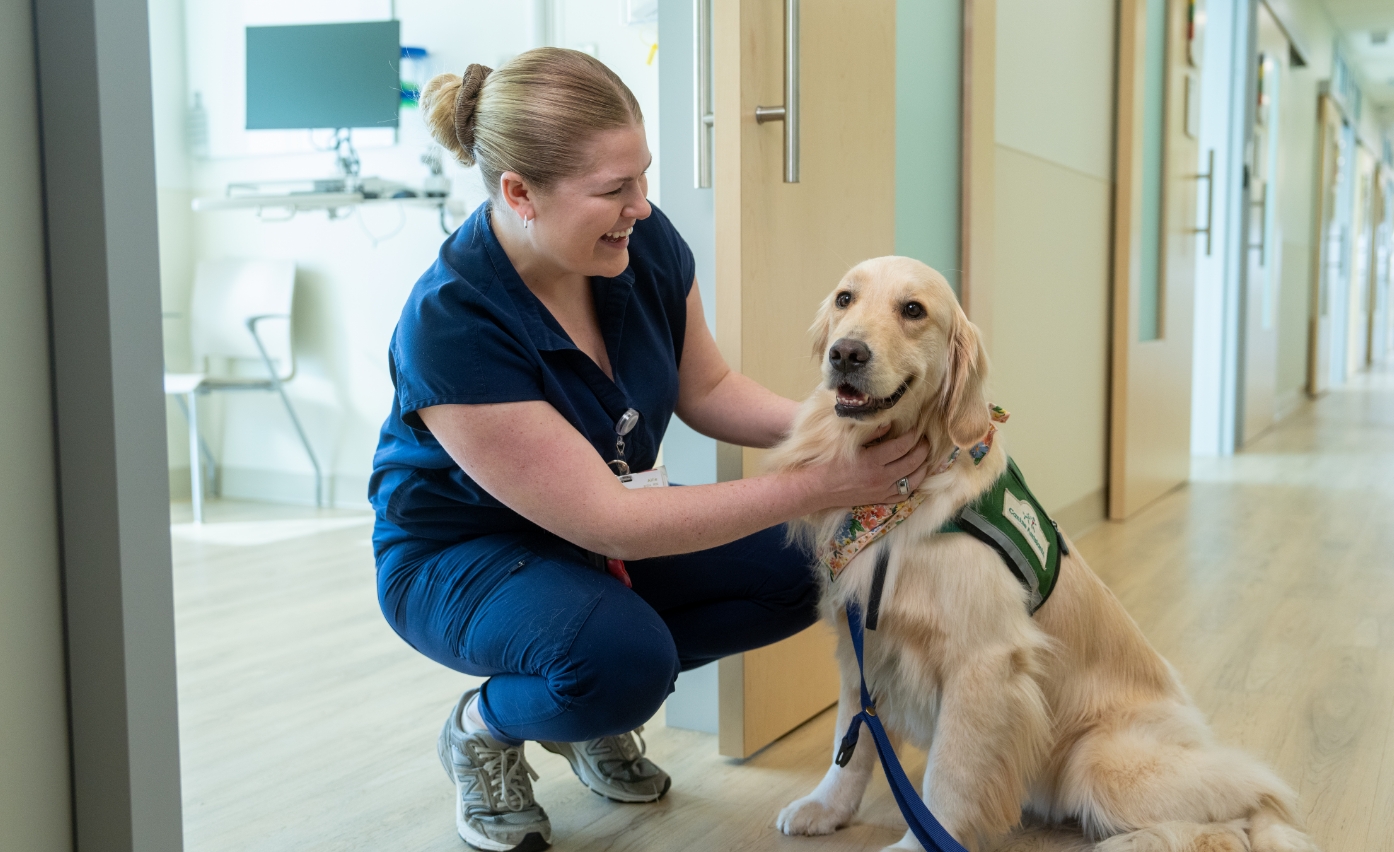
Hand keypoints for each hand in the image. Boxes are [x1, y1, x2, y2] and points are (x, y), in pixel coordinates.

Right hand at [802, 426, 931, 509]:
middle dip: (923, 449)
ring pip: (913, 480)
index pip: (903, 446)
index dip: (913, 435)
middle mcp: (880, 478)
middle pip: (912, 462)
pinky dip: (913, 485)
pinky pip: (903, 494)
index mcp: (872, 461)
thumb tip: (889, 423)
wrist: (816, 488)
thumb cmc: (827, 462)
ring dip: (922, 467)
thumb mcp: (846, 441)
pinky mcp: (879, 500)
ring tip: (925, 457)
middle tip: (926, 440)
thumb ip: (870, 432)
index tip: (917, 427)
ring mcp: (881, 491)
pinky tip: (914, 476)